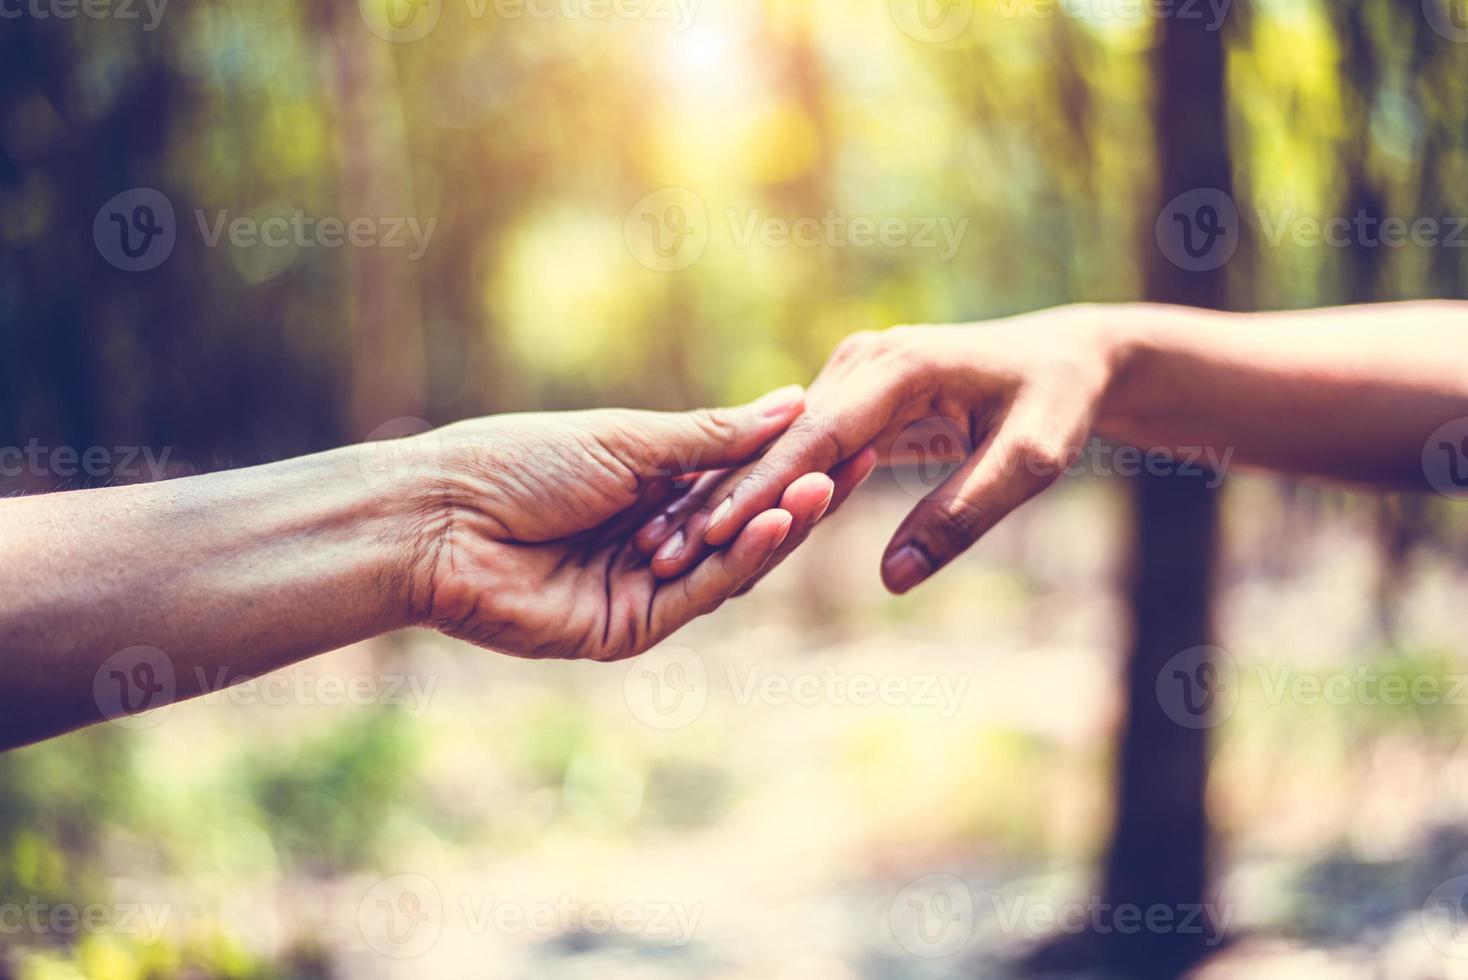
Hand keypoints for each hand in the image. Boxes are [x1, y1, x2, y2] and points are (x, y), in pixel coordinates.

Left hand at [403, 388, 871, 660]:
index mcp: (646, 489)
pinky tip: (774, 525)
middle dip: (796, 496)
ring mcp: (641, 590)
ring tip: (824, 488)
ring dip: (777, 529)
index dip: (787, 460)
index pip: (735, 480)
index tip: (844, 431)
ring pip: (726, 565)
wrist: (439, 518)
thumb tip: (790, 402)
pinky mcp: (627, 630)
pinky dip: (737, 563)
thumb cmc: (518, 462)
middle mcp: (650, 541)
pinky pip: (696, 596)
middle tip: (858, 460)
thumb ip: (713, 437)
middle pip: (740, 526)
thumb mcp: (629, 440)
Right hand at [635, 306, 1117, 593]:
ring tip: (670, 550)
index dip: (761, 488)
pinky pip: (802, 448)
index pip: (816, 438)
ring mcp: (855, 374)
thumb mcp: (1033, 462)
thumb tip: (893, 579)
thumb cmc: (1059, 405)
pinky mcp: (855, 394)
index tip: (710, 535)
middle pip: (780, 442)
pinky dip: (762, 489)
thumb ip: (963, 515)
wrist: (1070, 358)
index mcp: (900, 367)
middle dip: (722, 498)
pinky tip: (716, 530)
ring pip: (781, 447)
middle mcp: (864, 361)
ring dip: (729, 496)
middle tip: (661, 554)